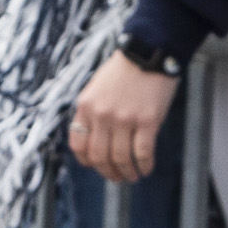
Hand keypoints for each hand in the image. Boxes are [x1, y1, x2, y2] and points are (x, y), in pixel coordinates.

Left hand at [69, 52, 174, 181]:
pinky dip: (144, 165)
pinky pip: (143, 153)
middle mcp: (102, 115)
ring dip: (127, 172)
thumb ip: (93, 111)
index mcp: (86, 106)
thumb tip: (97, 140)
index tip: (97, 166)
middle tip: (117, 177)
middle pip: (99, 156)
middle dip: (108, 172)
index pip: (78, 145)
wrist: (149, 51)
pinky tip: (146, 168)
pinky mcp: (147, 121)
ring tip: (133, 176)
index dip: (87, 161)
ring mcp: (124, 119)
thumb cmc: (125, 69)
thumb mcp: (97, 87)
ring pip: (121, 159)